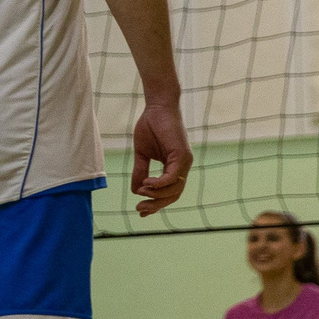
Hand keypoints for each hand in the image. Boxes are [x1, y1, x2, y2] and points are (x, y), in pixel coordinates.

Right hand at [129, 96, 191, 214]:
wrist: (157, 107)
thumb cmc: (150, 126)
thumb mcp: (141, 154)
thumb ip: (140, 171)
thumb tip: (134, 190)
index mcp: (174, 167)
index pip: (168, 193)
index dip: (156, 203)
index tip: (141, 211)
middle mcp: (182, 167)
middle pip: (173, 196)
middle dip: (156, 205)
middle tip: (139, 209)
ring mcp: (184, 162)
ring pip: (175, 189)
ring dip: (157, 195)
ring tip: (141, 191)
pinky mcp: (182, 155)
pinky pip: (173, 176)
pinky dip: (160, 183)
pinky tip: (147, 184)